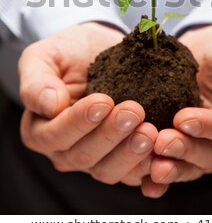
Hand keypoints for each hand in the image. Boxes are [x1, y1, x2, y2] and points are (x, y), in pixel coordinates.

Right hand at [19, 22, 156, 185]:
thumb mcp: (45, 56)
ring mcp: (96, 158)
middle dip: (111, 135)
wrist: (100, 49)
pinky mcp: (123, 158)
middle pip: (84, 156)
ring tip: (150, 131)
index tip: (103, 101)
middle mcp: (66, 151)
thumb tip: (49, 106)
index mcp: (40, 131)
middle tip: (134, 112)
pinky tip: (163, 152)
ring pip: (109, 170)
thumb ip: (37, 81)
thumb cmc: (68, 52)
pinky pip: (135, 173)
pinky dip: (149, 167)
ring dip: (131, 153)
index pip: (55, 136)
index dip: (78, 122)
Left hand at [141, 26, 211, 197]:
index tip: (183, 118)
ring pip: (191, 167)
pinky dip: (159, 179)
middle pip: (211, 155)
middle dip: (186, 149)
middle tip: (162, 140)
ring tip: (152, 163)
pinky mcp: (179, 148)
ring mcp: (202, 148)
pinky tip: (146, 182)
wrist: (201, 46)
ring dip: (172, 167)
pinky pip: (172, 166)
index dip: (210, 128)